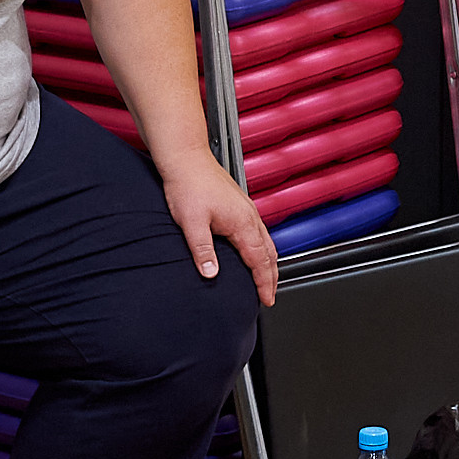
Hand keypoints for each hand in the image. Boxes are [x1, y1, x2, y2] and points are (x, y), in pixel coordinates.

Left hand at [159, 151, 278, 305]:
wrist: (186, 158)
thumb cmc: (188, 185)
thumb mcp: (191, 223)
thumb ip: (202, 250)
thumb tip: (211, 274)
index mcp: (242, 223)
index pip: (259, 261)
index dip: (264, 283)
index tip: (267, 299)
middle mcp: (249, 216)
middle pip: (269, 253)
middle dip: (272, 277)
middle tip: (269, 296)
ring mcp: (247, 209)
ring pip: (266, 242)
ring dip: (269, 263)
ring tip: (267, 278)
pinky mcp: (240, 205)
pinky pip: (259, 232)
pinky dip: (262, 248)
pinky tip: (254, 251)